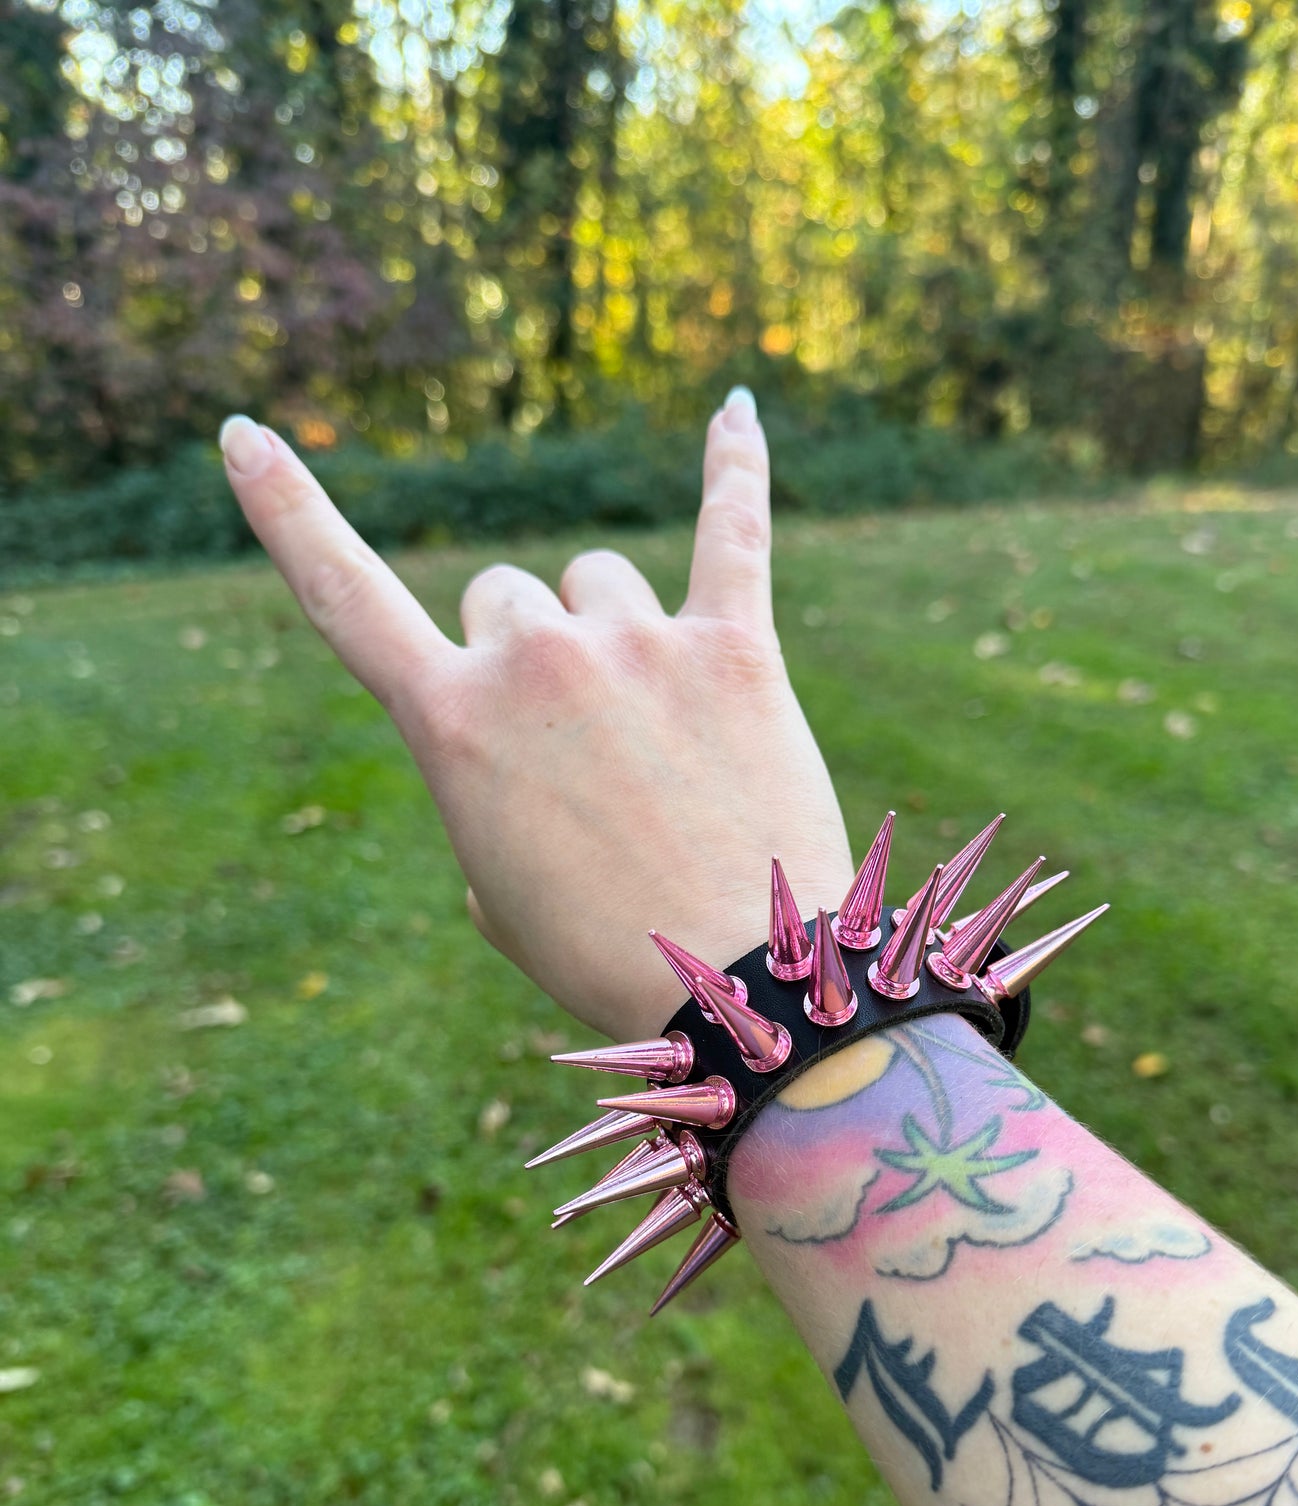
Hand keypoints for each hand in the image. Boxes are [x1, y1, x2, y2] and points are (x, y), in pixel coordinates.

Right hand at [219, 390, 853, 1040]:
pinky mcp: (736, 646)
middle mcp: (532, 658)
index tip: (242, 435)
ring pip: (601, 582)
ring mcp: (637, 642)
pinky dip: (734, 467)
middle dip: (528, 659)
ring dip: (615, 634)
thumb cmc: (608, 959)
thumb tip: (545, 751)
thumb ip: (493, 795)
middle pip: (503, 598)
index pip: (342, 596)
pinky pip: (733, 527)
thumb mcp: (501, 897)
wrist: (744, 992)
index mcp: (450, 724)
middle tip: (585, 759)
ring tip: (665, 738)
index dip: (286, 511)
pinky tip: (737, 411)